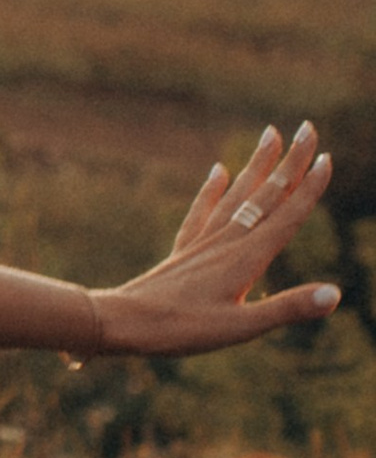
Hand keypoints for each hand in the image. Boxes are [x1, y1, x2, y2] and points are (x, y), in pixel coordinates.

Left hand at [90, 124, 338, 357]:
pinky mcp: (183, 251)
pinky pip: (201, 212)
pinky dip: (212, 189)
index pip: (286, 216)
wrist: (122, 323)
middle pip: (266, 195)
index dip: (309, 188)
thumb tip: (335, 295)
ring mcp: (203, 243)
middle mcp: (227, 242)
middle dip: (289, 162)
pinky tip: (218, 170)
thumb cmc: (182, 330)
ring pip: (237, 195)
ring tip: (270, 133)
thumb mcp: (241, 327)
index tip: (326, 158)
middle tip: (307, 127)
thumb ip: (288, 308)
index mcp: (247, 258)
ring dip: (257, 165)